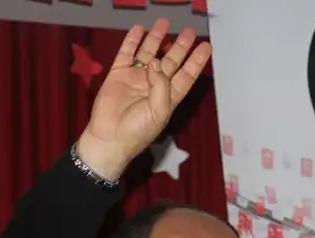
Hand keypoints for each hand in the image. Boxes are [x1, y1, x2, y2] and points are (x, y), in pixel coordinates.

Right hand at [75, 19, 211, 180]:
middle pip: (170, 61)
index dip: (196, 61)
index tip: (206, 47)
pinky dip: (132, 41)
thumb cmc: (137, 130)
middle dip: (180, 47)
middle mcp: (153, 85)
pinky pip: (126, 54)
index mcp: (168, 96)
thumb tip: (155, 61)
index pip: (186, 75)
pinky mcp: (118, 75)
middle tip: (189, 32)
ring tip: (164, 23)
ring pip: (149, 54)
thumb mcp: (159, 111)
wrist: (109, 138)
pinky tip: (138, 29)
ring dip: (156, 39)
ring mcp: (135, 78)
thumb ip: (161, 85)